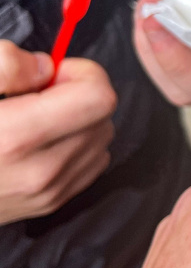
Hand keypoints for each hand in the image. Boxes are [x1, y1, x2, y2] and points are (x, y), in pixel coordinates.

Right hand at [0, 41, 116, 224]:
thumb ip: (3, 64)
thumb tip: (45, 67)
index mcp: (18, 136)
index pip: (100, 97)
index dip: (81, 73)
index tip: (52, 72)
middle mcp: (41, 170)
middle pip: (104, 116)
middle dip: (78, 95)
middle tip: (37, 93)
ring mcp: (48, 192)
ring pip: (101, 139)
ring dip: (79, 120)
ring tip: (36, 118)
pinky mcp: (49, 203)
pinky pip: (91, 163)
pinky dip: (76, 144)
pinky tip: (41, 140)